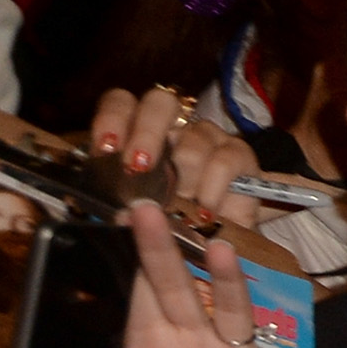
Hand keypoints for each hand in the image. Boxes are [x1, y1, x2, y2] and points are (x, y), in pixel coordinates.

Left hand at [88, 87, 265, 229]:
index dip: (112, 118)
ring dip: (185, 179)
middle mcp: (174, 128)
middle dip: (147, 133)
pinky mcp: (239, 155)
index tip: (107, 148)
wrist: (223, 245)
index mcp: (139, 135)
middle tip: (139, 167)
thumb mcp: (142, 217)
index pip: (121, 103)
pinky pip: (224, 161)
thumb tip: (126, 211)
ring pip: (194, 139)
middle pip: (160, 102)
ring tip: (182, 208)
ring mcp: (209, 138)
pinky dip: (212, 189)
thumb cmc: (174, 224)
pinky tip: (205, 212)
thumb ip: (127, 209)